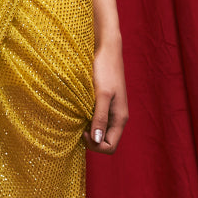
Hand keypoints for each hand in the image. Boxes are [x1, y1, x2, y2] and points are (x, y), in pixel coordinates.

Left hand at [86, 39, 127, 153]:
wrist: (107, 50)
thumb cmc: (105, 70)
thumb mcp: (101, 94)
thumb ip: (100, 117)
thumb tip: (96, 139)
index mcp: (120, 118)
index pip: (110, 147)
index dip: (95, 145)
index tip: (82, 131)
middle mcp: (117, 118)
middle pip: (105, 142)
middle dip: (91, 140)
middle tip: (78, 126)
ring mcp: (110, 111)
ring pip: (99, 132)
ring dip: (88, 130)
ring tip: (77, 118)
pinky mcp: (103, 104)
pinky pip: (96, 120)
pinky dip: (87, 120)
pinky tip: (78, 110)